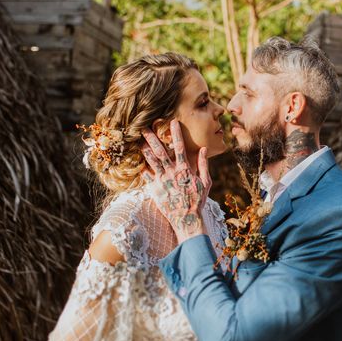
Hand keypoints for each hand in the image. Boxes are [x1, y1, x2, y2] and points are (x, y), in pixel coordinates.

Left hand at [141, 120, 210, 242]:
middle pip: (160, 151)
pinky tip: (135, 160)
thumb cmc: (198, 200)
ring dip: (144, 149)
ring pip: (150, 161)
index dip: (176, 133)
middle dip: (152, 138)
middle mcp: (172, 172)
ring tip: (138, 140)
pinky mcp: (155, 189)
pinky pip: (145, 176)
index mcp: (185, 169)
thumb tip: (203, 149)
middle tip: (144, 127)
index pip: (180, 146)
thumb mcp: (206, 182)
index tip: (172, 121)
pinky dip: (140, 167)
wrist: (187, 219)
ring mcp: (162, 180)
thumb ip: (203, 165)